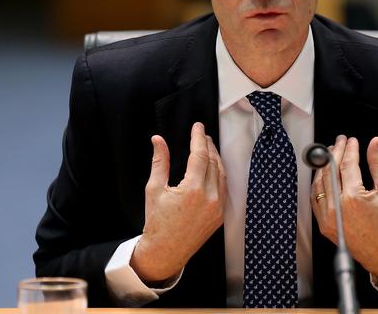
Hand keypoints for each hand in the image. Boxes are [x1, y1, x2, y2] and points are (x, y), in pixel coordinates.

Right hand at [130, 122, 226, 281]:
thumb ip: (159, 161)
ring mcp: (218, 207)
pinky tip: (213, 167)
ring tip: (207, 147)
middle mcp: (210, 197)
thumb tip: (158, 139)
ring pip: (221, 174)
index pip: (200, 155)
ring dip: (215, 158)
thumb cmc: (157, 221)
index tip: (197, 126)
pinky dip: (219, 174)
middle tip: (202, 134)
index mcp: (192, 189)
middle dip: (208, 145)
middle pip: (213, 162)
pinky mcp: (221, 215)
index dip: (199, 138)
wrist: (166, 251)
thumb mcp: (154, 189)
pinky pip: (223, 188)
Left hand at [311, 135, 377, 286]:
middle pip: (331, 170)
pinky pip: (315, 198)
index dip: (350, 149)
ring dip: (324, 165)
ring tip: (331, 153)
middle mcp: (337, 208)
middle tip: (340, 141)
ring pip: (320, 183)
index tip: (352, 141)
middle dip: (335, 152)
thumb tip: (374, 143)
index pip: (347, 165)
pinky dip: (319, 183)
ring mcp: (327, 217)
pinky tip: (324, 173)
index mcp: (354, 198)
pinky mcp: (323, 224)